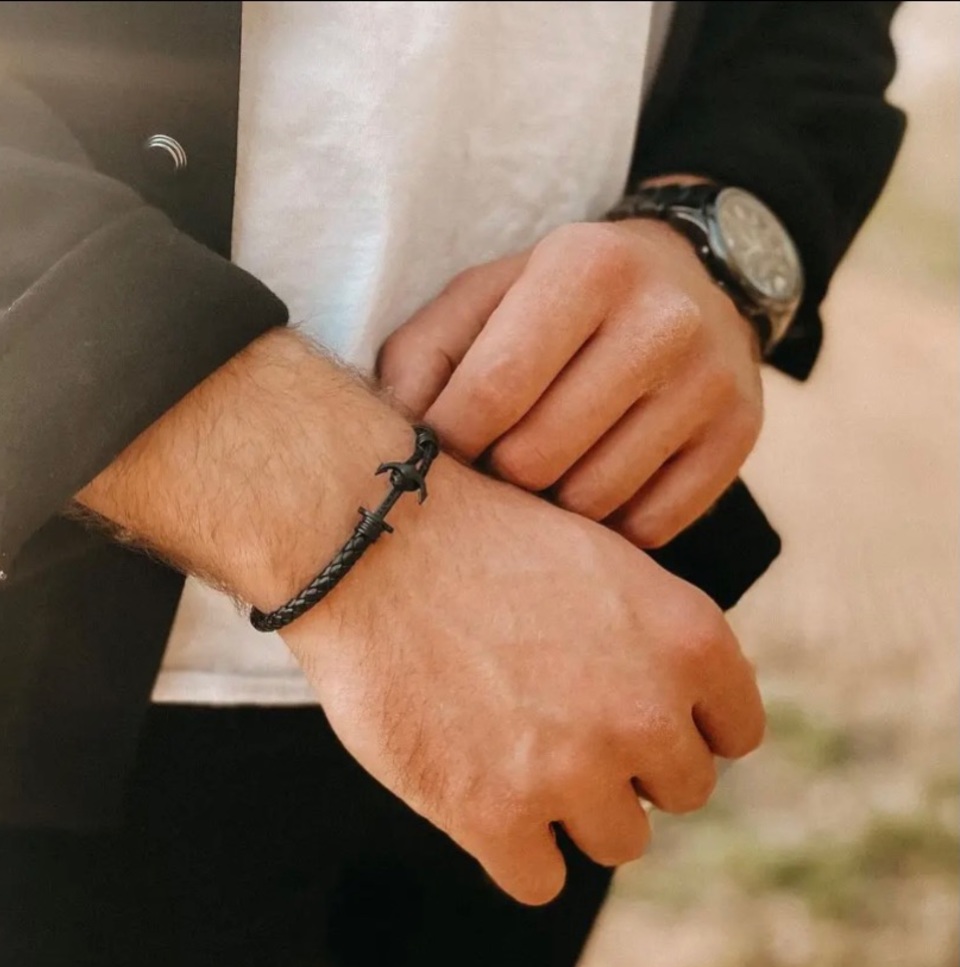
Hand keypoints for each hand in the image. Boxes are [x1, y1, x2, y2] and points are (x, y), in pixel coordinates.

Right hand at [285, 458, 764, 904]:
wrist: (373, 544)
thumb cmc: (481, 542)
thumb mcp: (603, 562)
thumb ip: (660, 644)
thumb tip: (690, 715)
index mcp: (687, 639)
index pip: (734, 733)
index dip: (684, 728)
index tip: (636, 718)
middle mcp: (646, 710)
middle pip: (680, 791)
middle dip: (629, 767)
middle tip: (561, 726)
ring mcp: (573, 769)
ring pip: (618, 840)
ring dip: (573, 809)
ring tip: (515, 751)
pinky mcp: (495, 815)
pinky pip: (541, 877)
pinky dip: (513, 846)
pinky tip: (479, 789)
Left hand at [378, 217, 763, 547]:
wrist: (691, 282)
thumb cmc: (559, 301)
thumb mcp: (484, 298)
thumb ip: (424, 357)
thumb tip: (399, 438)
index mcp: (586, 267)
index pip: (492, 390)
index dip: (449, 438)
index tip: (443, 447)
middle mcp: (663, 320)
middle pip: (538, 456)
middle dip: (498, 474)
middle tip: (494, 461)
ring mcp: (711, 382)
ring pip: (593, 501)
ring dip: (550, 504)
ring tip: (543, 472)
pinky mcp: (739, 436)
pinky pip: (651, 527)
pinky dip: (608, 524)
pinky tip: (596, 483)